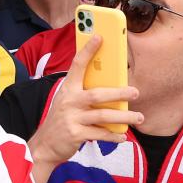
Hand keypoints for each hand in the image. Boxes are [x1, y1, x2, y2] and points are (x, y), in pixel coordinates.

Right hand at [28, 34, 141, 167]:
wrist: (44, 145)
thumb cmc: (61, 120)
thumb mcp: (67, 102)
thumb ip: (84, 92)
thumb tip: (111, 85)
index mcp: (68, 89)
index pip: (77, 65)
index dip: (88, 50)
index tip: (100, 37)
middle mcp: (69, 101)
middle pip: (97, 94)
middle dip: (119, 93)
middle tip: (136, 92)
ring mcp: (72, 118)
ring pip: (103, 115)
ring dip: (123, 117)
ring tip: (138, 117)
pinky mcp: (76, 134)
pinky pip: (100, 133)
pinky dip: (113, 135)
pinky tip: (122, 136)